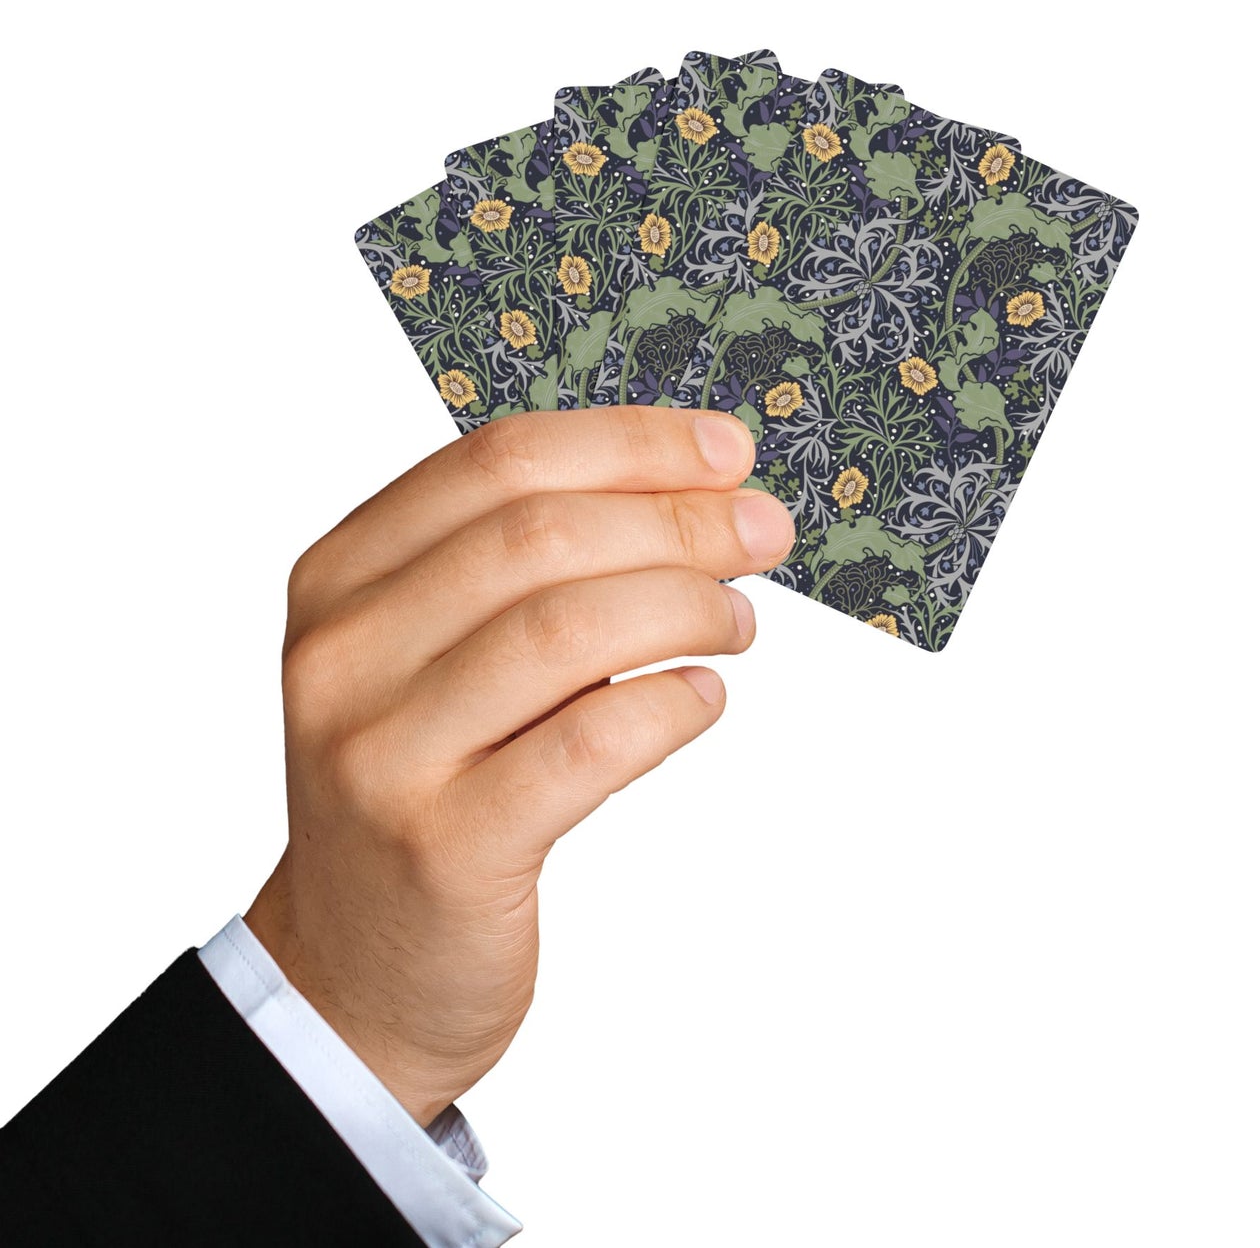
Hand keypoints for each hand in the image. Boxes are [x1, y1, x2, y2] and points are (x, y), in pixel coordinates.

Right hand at [244, 407, 794, 1124]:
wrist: (355, 969)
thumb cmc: (426, 787)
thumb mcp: (434, 656)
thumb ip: (525, 570)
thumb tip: (696, 492)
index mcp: (342, 577)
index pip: (499, 461)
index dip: (631, 443)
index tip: (727, 451)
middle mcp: (344, 653)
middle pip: (540, 535)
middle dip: (680, 519)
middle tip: (764, 532)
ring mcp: (385, 752)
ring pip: (566, 629)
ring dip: (684, 606)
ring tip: (737, 621)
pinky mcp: (445, 846)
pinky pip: (589, 743)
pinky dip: (668, 705)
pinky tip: (700, 696)